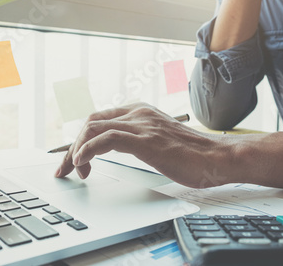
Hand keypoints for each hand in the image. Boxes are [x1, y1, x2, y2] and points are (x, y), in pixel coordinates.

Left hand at [54, 103, 236, 187]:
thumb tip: (117, 149)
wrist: (218, 158)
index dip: (80, 138)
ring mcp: (142, 124)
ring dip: (75, 151)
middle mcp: (138, 113)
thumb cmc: (192, 154)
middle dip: (71, 146)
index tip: (71, 159)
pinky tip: (83, 164)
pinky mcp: (146, 139)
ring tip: (72, 171)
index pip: (99, 119)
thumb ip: (138, 139)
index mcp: (140, 111)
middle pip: (91, 123)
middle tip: (65, 169)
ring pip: (93, 128)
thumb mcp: (158, 141)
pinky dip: (88, 151)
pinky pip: (106, 139)